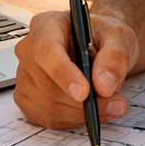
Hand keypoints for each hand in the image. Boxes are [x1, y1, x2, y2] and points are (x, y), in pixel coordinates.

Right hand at [13, 8, 138, 129]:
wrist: (101, 47)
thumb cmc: (104, 37)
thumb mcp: (119, 37)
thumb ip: (115, 57)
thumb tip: (104, 85)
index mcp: (47, 25)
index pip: (47, 51)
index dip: (64, 74)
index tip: (85, 93)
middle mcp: (29, 49)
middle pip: (48, 84)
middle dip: (84, 102)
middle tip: (117, 103)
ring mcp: (25, 75)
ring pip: (48, 106)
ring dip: (82, 113)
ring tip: (110, 105)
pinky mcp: (28, 98)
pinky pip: (47, 118)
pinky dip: (73, 120)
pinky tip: (92, 111)